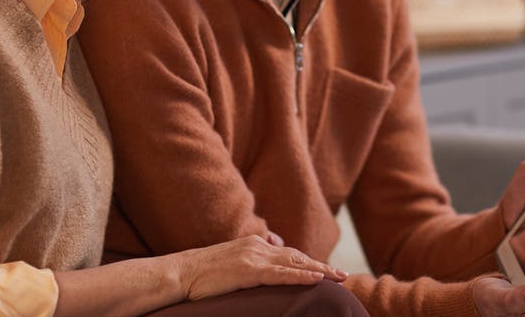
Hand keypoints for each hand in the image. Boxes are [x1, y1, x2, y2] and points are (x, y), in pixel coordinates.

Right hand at [173, 235, 347, 300]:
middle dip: (322, 266)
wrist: (181, 272)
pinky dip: (302, 276)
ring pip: (295, 263)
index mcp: (254, 244)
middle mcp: (258, 246)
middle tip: (343, 275)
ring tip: (339, 278)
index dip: (309, 262)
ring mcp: (254, 257)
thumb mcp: (231, 260)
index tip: (327, 270)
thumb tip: (268, 252)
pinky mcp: (249, 271)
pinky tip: (318, 279)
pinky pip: (282, 274)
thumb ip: (251, 257)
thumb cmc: (202, 272)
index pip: (289, 253)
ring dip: (320, 271)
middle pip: (298, 256)